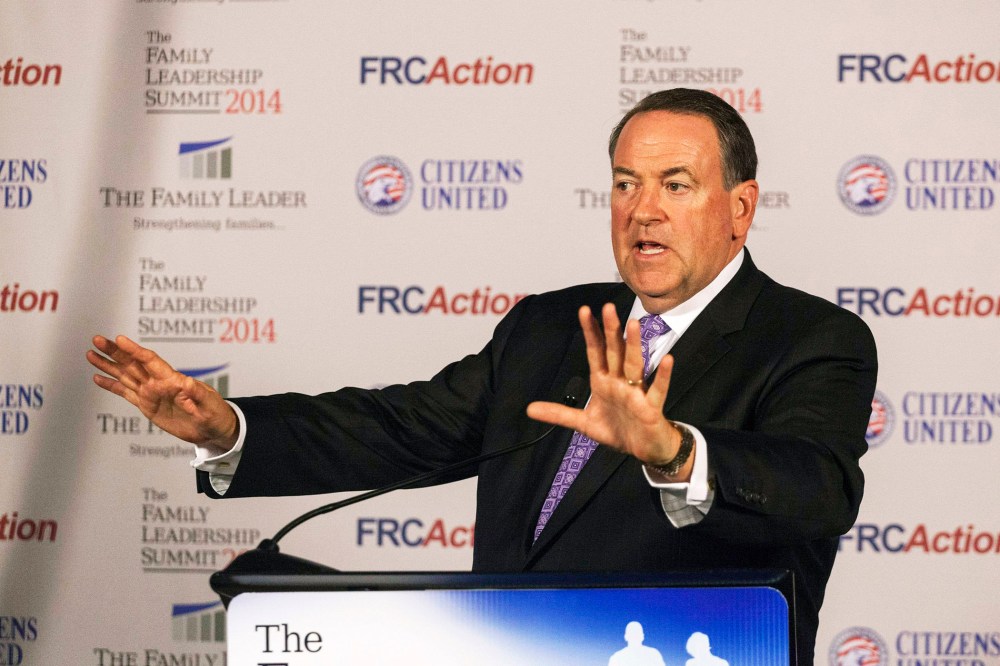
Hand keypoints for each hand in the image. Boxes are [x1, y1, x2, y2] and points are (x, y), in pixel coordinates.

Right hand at [86, 335, 238, 450]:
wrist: (213, 429)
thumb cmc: (215, 414)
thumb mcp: (210, 404)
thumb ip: (197, 394)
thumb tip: (187, 384)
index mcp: (172, 380)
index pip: (150, 360)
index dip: (135, 350)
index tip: (120, 339)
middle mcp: (158, 384)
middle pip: (132, 363)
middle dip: (115, 352)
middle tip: (97, 340)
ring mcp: (151, 393)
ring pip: (125, 375)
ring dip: (108, 365)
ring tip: (90, 354)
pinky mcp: (147, 405)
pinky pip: (126, 393)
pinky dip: (111, 386)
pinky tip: (97, 378)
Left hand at [526, 304, 691, 479]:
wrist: (644, 450)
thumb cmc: (619, 430)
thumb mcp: (584, 423)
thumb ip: (559, 414)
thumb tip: (530, 409)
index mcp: (604, 382)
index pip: (596, 352)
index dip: (591, 332)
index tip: (584, 311)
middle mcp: (620, 382)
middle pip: (615, 352)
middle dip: (611, 330)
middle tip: (608, 307)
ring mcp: (636, 393)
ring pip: (634, 365)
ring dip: (634, 345)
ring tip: (633, 324)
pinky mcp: (651, 408)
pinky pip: (657, 390)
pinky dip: (663, 376)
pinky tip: (667, 359)